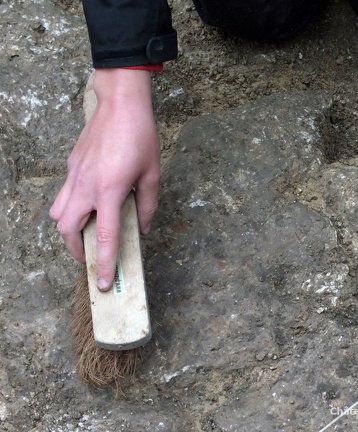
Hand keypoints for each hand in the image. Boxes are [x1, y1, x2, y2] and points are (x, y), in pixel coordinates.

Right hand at [50, 68, 159, 290]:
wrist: (120, 104)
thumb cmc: (141, 136)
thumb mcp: (152, 173)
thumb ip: (148, 205)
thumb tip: (144, 228)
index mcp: (110, 191)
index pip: (104, 237)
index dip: (105, 264)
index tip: (104, 283)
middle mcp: (86, 187)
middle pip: (67, 231)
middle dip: (77, 251)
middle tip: (93, 259)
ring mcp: (74, 176)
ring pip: (58, 214)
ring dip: (68, 231)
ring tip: (86, 235)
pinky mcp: (71, 167)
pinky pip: (63, 196)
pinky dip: (70, 209)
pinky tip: (89, 206)